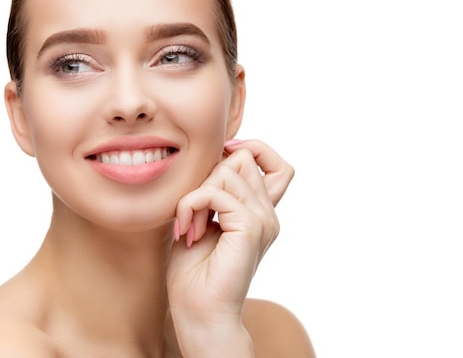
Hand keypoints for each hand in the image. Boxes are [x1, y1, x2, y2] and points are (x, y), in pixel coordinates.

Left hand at [167, 139, 293, 355]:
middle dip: (209, 175)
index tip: (213, 172)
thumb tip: (212, 161)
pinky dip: (191, 205)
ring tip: (190, 224)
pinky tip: (187, 231)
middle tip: (193, 209)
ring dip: (196, 193)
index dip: (248, 151)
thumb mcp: (203, 219)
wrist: (199, 312)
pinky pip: (215, 192)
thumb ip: (212, 192)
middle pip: (245, 158)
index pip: (275, 163)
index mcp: (259, 212)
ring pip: (228, 170)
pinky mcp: (251, 227)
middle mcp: (267, 214)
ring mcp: (263, 219)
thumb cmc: (195, 272)